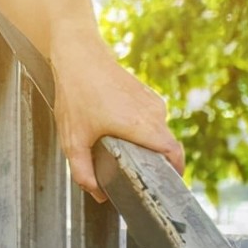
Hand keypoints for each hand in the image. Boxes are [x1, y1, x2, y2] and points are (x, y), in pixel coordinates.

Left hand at [51, 39, 184, 202]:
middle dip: (151, 162)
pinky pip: (149, 119)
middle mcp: (154, 113)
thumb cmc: (76, 93)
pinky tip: (114, 128)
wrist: (78, 53)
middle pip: (165, 147)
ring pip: (156, 132)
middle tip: (132, 172)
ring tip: (117, 147)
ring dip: (142, 143)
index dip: (174, 173)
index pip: (175, 155)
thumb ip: (83, 171)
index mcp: (144, 126)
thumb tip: (97, 193)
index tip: (163, 186)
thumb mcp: (73, 139)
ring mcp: (151, 100)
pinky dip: (138, 128)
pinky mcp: (145, 92)